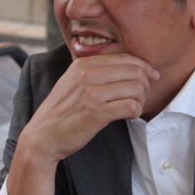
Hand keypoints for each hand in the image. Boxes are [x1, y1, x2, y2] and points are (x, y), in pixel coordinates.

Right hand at [6, 54, 159, 194]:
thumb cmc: (61, 112)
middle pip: (135, 71)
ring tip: (134, 108)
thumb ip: (94, 71)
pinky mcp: (96, 113)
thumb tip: (129, 67)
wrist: (42, 137)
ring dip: (141, 100)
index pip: (125, 57)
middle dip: (145, 85)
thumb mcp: (72, 82)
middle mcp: (87, 74)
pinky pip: (131, 106)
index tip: (152, 77)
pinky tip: (129, 117)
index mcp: (83, 64)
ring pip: (136, 88)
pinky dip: (135, 112)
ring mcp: (91, 93)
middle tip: (142, 97)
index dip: (144, 67)